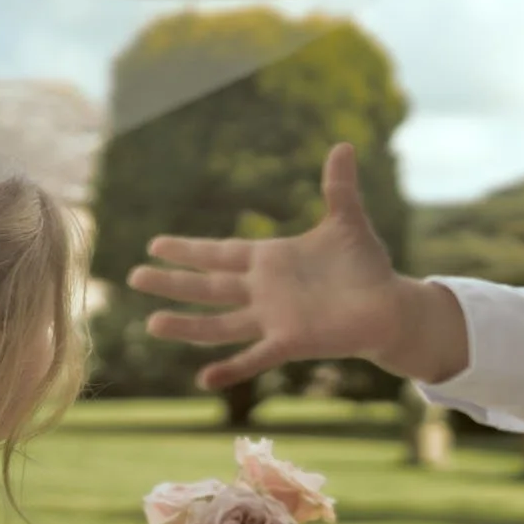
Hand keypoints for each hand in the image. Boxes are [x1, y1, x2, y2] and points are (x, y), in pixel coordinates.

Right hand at [128, 144, 466, 389]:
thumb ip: (338, 187)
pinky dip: (232, 369)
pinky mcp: (291, 341)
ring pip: (220, 323)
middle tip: (134, 275)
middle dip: (173, 281)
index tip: (155, 244)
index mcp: (271, 259)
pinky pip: (255, 357)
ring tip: (152, 323)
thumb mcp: (348, 222)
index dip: (189, 249)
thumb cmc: (366, 266)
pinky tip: (205, 379)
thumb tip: (344, 144)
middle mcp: (264, 290)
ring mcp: (274, 318)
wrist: (389, 303)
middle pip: (209, 286)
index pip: (221, 252)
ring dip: (187, 325)